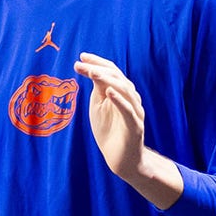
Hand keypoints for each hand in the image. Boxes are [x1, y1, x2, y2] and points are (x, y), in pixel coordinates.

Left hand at [73, 53, 145, 179]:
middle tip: (81, 63)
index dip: (98, 62)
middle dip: (98, 68)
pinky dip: (119, 100)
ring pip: (125, 91)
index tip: (81, 57)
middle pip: (118, 77)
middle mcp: (131, 99)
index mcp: (121, 93)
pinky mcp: (135, 127)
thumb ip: (97, 89)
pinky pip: (128, 111)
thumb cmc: (109, 130)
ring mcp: (135, 112)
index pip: (112, 72)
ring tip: (92, 72)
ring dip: (108, 80)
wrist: (120, 158)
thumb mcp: (99, 106)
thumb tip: (90, 70)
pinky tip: (109, 92)